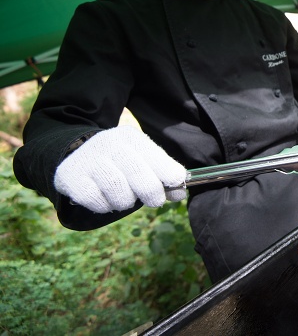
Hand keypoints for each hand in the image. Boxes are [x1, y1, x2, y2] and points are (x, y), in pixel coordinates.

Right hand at [54, 126, 186, 212]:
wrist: (77, 157)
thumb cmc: (120, 163)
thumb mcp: (142, 160)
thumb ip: (162, 175)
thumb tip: (181, 192)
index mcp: (130, 137)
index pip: (156, 156)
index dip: (169, 174)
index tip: (176, 185)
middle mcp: (108, 143)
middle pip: (138, 174)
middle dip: (151, 193)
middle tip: (155, 201)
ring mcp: (87, 159)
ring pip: (117, 190)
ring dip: (126, 202)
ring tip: (124, 198)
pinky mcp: (70, 176)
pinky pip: (95, 200)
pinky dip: (105, 206)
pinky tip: (105, 199)